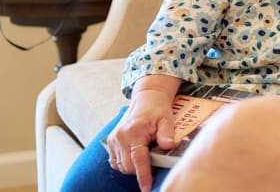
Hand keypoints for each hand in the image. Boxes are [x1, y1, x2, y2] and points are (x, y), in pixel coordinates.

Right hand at [106, 76, 180, 191]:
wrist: (147, 97)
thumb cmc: (158, 109)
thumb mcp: (167, 119)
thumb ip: (166, 133)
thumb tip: (168, 146)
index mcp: (134, 132)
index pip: (138, 160)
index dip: (143, 175)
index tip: (147, 187)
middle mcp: (120, 137)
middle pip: (128, 166)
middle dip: (140, 171)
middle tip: (155, 165)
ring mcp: (113, 140)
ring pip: (121, 166)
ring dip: (133, 167)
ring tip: (146, 157)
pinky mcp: (111, 142)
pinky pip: (115, 161)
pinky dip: (125, 163)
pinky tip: (135, 157)